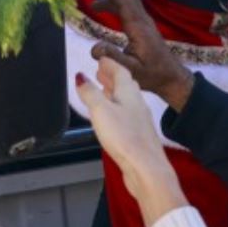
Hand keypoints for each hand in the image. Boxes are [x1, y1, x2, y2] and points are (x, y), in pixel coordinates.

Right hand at [75, 59, 187, 225]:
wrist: (146, 167)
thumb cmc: (123, 136)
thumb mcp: (101, 110)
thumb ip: (90, 92)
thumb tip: (81, 76)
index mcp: (128, 92)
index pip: (120, 71)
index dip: (109, 64)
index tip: (100, 59)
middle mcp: (136, 102)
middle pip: (124, 84)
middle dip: (111, 76)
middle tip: (99, 72)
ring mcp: (139, 119)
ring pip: (126, 99)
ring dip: (113, 92)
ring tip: (102, 90)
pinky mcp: (138, 135)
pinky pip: (126, 113)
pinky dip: (116, 107)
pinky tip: (110, 116)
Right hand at [87, 0, 194, 112]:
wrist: (171, 77)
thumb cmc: (152, 75)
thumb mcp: (130, 70)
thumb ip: (112, 58)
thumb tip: (94, 48)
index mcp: (138, 28)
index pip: (124, 1)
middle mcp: (142, 20)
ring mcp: (144, 21)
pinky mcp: (143, 25)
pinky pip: (129, 6)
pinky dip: (116, 0)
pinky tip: (105, 7)